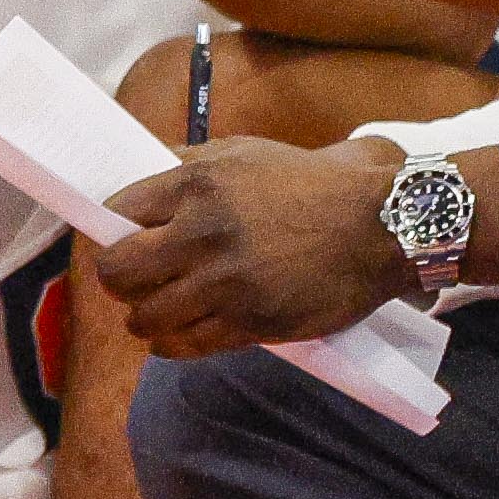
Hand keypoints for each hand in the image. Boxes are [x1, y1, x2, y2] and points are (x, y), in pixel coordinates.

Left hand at [89, 136, 415, 355]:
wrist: (383, 226)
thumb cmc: (315, 185)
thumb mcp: (249, 152)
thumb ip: (191, 164)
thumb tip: (141, 178)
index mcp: (199, 184)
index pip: (116, 212)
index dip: (115, 228)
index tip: (126, 237)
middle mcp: (203, 233)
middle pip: (117, 270)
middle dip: (120, 277)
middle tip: (139, 277)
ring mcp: (225, 283)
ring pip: (144, 316)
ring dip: (147, 315)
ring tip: (163, 308)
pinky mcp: (248, 323)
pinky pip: (182, 345)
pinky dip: (172, 342)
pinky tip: (180, 332)